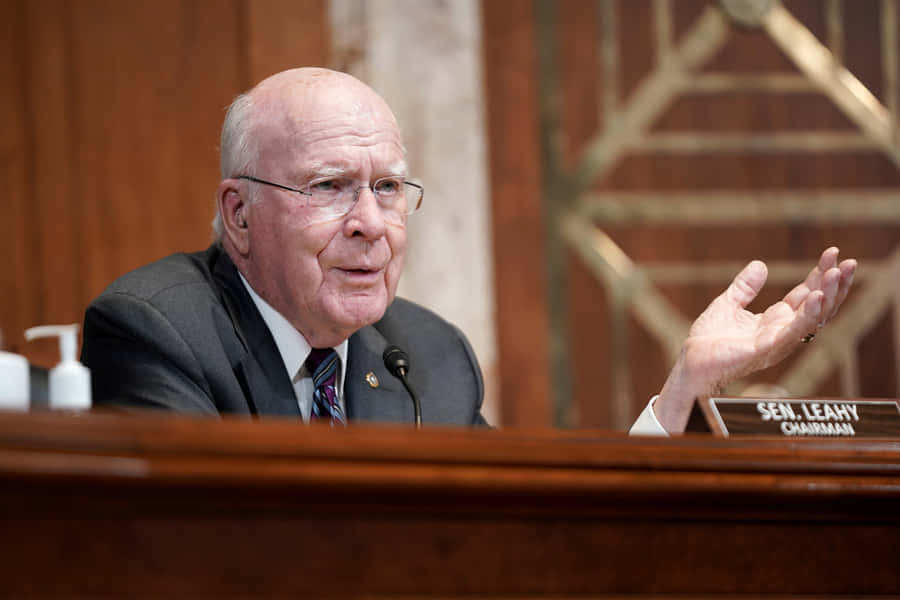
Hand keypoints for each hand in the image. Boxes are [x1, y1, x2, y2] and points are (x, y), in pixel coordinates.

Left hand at [653, 247, 856, 432]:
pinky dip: (806, 315)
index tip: (833, 253)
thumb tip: (760, 264)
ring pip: (812, 319)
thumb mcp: (727, 304)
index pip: (806, 295)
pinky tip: (816, 297)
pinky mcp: (766, 349)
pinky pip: (792, 332)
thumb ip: (744, 287)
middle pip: (818, 306)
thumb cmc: (708, 340)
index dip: (820, 275)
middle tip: (850, 262)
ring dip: (828, 296)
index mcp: (776, 320)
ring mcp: (777, 341)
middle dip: (835, 284)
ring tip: (838, 274)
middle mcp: (783, 331)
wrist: (692, 362)